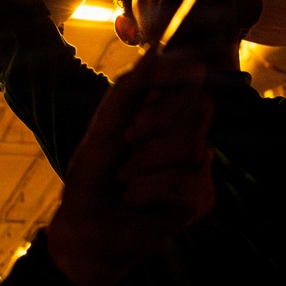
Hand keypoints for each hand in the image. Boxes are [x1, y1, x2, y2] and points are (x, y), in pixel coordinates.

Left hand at [45, 47, 215, 285]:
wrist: (85, 233)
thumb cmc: (92, 181)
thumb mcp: (101, 132)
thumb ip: (126, 93)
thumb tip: (153, 52)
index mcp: (161, 113)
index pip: (192, 78)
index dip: (184, 68)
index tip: (161, 72)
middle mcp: (185, 135)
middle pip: (200, 104)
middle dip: (158, 117)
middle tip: (126, 138)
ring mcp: (196, 166)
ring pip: (191, 142)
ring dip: (145, 160)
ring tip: (123, 178)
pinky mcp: (200, 197)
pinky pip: (184, 178)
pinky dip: (149, 188)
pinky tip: (132, 198)